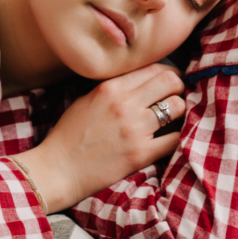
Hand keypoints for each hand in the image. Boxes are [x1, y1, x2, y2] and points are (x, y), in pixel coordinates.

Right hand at [15, 62, 185, 211]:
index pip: (154, 68)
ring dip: (179, 112)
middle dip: (177, 89)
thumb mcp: (85, 101)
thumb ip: (113, 89)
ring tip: (172, 120)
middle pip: (171, 82)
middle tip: (174, 99)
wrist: (58, 169)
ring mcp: (134, 129)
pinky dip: (177, 137)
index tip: (168, 83)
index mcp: (110, 88)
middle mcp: (125, 104)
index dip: (168, 74)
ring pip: (178, 107)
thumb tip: (139, 83)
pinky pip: (175, 139)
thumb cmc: (68, 136)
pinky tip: (170, 139)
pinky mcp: (140, 154)